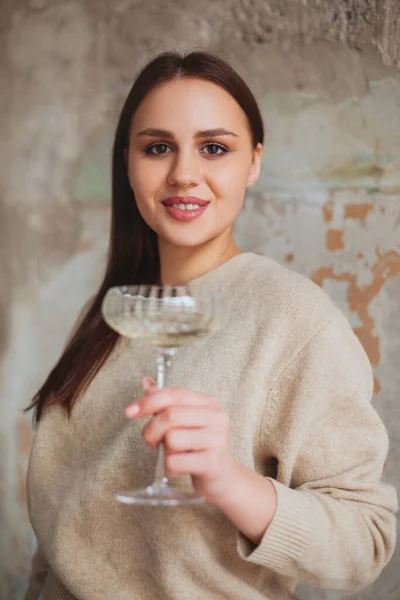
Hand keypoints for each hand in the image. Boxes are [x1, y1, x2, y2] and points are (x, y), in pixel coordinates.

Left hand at [126, 377, 237, 502]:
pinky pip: (175, 462)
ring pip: (172, 439)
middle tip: (151, 442)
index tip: (130, 411)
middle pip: (171, 415)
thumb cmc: (198, 446)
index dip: (149, 401)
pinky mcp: (213, 463)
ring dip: (164, 451)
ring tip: (172, 455)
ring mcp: (217, 440)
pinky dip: (170, 467)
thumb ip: (165, 402)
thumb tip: (146, 382)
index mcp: (209, 403)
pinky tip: (179, 467)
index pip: (175, 394)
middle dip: (151, 430)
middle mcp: (217, 417)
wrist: (223, 477)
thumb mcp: (184, 421)